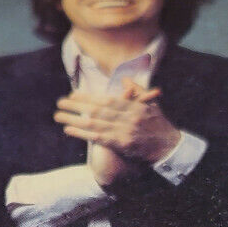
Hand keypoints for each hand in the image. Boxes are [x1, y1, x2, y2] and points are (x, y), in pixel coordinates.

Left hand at [57, 82, 180, 186]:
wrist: (169, 147)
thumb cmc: (159, 124)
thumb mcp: (152, 103)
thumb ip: (137, 90)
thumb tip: (124, 79)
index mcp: (133, 106)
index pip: (106, 99)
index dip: (88, 97)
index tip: (72, 95)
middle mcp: (127, 117)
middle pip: (97, 110)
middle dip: (76, 106)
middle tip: (59, 103)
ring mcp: (124, 132)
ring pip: (95, 124)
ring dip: (74, 119)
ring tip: (58, 116)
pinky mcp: (122, 145)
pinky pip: (98, 138)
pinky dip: (82, 134)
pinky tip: (69, 130)